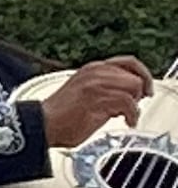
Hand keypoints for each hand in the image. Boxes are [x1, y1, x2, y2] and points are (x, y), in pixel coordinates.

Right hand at [41, 56, 156, 147]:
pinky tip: (126, 121)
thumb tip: (128, 95)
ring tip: (125, 115)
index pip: (129, 63)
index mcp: (92, 68)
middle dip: (138, 93)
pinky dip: (132, 115)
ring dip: (134, 105)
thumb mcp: (85, 92)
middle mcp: (95, 72)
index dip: (142, 76)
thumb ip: (105, 87)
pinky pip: (128, 103)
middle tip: (131, 107)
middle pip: (136, 76)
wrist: (41, 125)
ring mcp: (96, 84)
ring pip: (134, 87)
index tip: (145, 90)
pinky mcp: (98, 98)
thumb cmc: (60, 115)